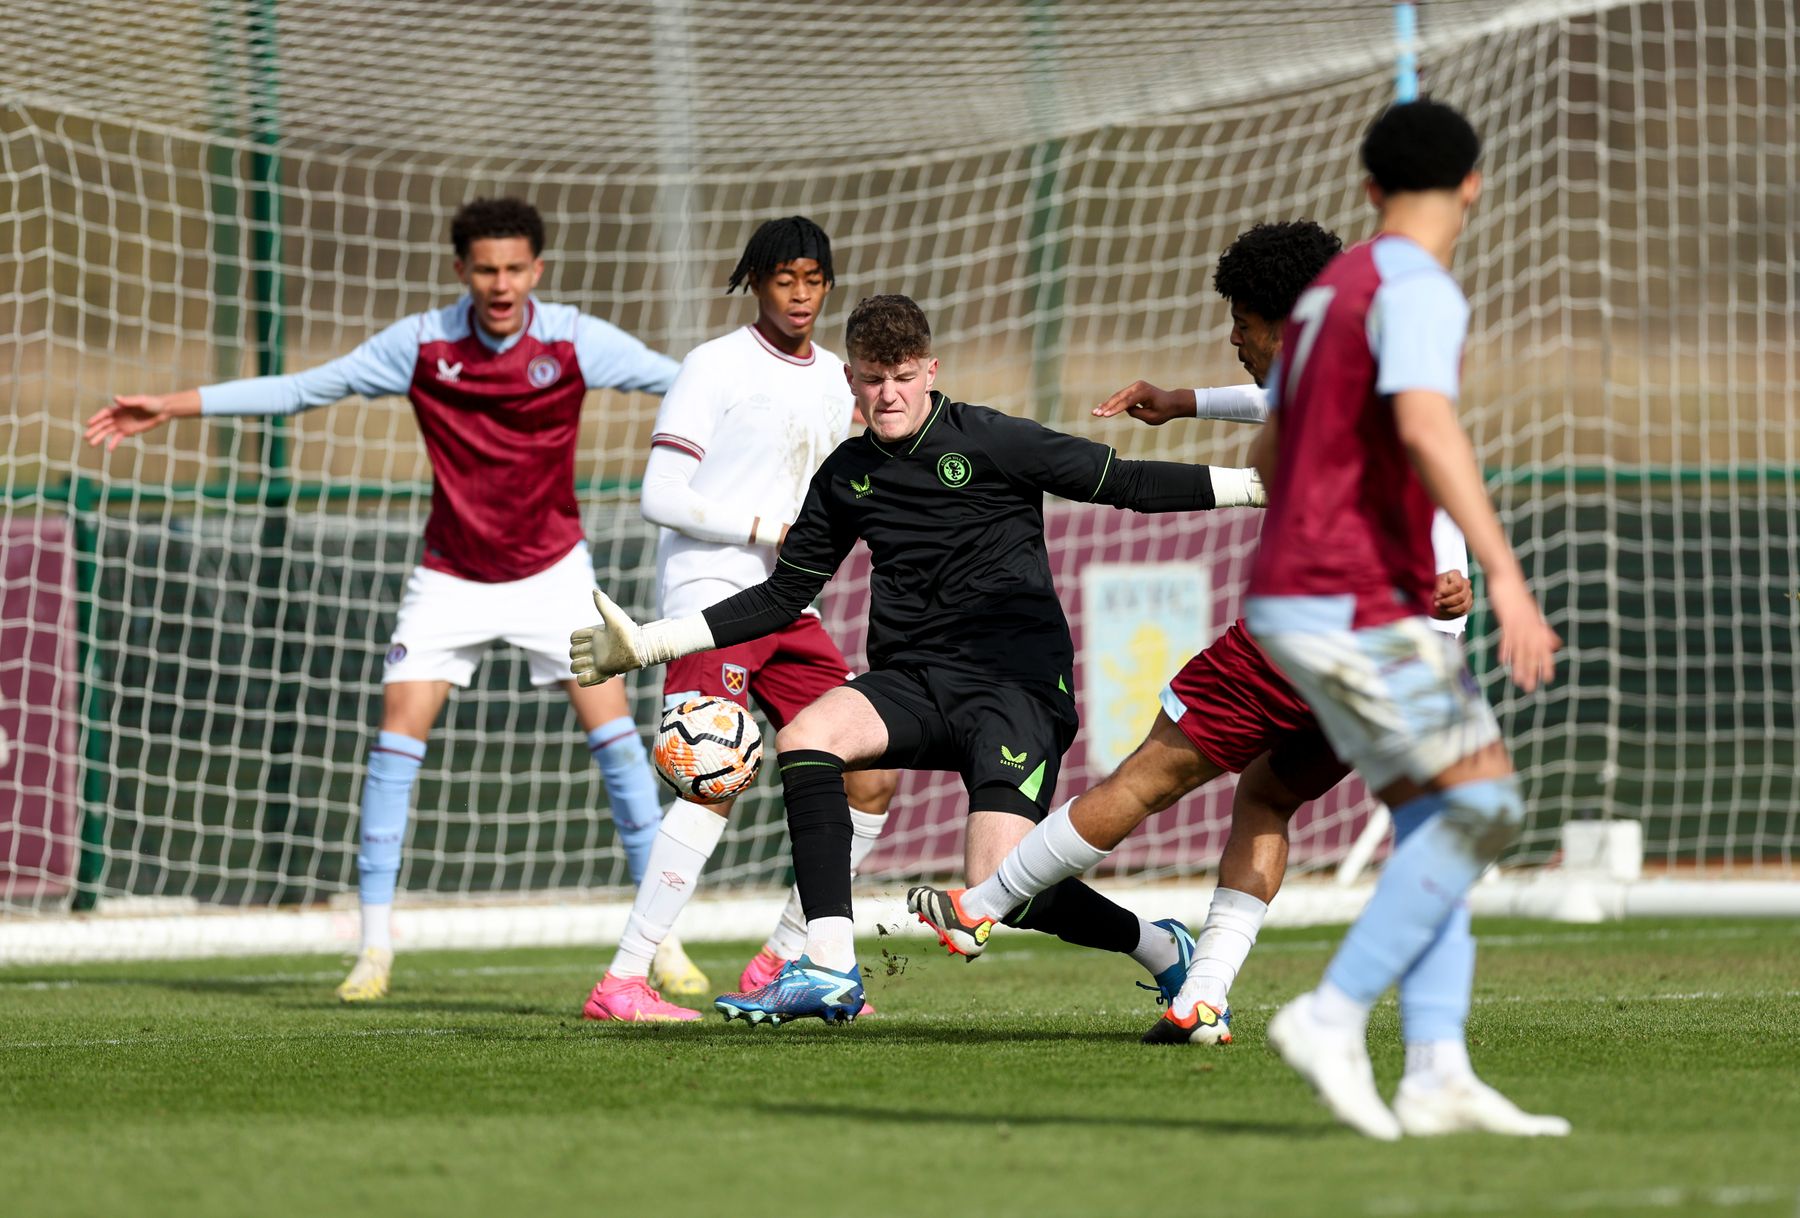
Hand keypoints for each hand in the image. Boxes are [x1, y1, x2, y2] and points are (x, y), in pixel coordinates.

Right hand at [84, 394, 180, 450]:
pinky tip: (108, 450)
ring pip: (108, 432)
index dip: (96, 418)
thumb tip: (116, 398)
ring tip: (91, 445)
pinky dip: (113, 443)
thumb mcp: (140, 401)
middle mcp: (118, 417)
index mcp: (119, 408)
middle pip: (103, 424)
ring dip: (100, 438)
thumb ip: (128, 401)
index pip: (104, 414)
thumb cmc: (151, 403)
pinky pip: (118, 438)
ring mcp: (122, 425)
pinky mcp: (128, 432)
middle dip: (94, 430)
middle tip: (85, 437)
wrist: (162, 411)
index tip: (89, 423)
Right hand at [569, 589, 648, 685]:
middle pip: (572, 653)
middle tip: (591, 652)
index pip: (574, 638)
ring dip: (578, 666)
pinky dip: (584, 679)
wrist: (642, 647)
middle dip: (576, 653)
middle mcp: (594, 650)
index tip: (590, 636)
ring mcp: (597, 662)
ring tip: (592, 663)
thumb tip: (594, 590)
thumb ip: (603, 604)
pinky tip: (595, 673)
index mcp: (595, 636)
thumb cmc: (628, 631)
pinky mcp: (602, 673)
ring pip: (575, 667)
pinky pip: (584, 681)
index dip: (576, 638)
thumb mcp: (613, 616)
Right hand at [1092, 380, 1190, 425]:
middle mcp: (1138, 386)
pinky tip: (1102, 408)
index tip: (1105, 416)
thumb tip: (1124, 409)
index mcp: (1145, 392)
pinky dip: (1112, 402)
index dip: (1115, 409)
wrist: (1171, 402)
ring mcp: (1135, 386)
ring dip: (1106, 404)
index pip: (1127, 402)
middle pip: (1119, 397)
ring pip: (1118, 396)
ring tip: (1095, 412)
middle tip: (1095, 414)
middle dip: (1106, 406)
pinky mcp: (1133, 389)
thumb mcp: (1151, 418)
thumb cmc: (1163, 411)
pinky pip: (1121, 396)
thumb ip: (1136, 413)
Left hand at [1432, 570, 1472, 619]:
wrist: (1433, 598)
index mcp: (1455, 574)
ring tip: (1440, 608)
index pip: (1457, 585)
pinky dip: (1453, 613)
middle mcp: (1465, 583)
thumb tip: (1440, 592)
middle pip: (1461, 596)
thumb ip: (1438, 587)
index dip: (1447, 592)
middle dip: (1447, 602)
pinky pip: (1464, 611)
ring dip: (1450, 609)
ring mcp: (1468, 593)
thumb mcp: (1432, 585)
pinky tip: (1445, 610)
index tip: (1437, 596)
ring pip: (1464, 605)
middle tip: (1436, 604)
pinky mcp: (1468, 603)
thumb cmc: (1432, 588)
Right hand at [1489, 578, 1559, 692]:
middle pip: (1533, 652)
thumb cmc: (1517, 597)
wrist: (1507, 578)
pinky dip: (1506, 649)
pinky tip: (1504, 662)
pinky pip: (1507, 637)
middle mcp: (1530, 626)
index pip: (1544, 648)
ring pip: (1521, 648)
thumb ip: (1543, 631)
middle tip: (1531, 688)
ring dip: (1520, 666)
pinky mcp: (1507, 618)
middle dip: (1532, 671)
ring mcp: (1519, 622)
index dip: (1546, 663)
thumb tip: (1555, 644)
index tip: (1548, 679)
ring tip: (1518, 682)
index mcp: (1537, 626)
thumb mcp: (1532, 615)